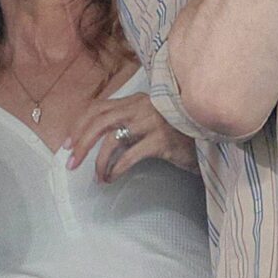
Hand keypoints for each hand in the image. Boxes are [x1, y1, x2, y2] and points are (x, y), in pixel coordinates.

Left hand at [59, 89, 192, 182]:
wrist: (210, 137)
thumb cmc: (177, 131)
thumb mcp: (149, 119)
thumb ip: (128, 121)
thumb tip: (97, 137)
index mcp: (135, 99)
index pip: (97, 108)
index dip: (79, 125)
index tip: (67, 144)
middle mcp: (140, 106)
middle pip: (99, 121)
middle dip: (81, 143)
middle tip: (71, 163)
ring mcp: (152, 122)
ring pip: (112, 140)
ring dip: (99, 162)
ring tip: (98, 178)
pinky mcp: (162, 140)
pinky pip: (130, 156)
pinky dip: (116, 169)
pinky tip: (112, 178)